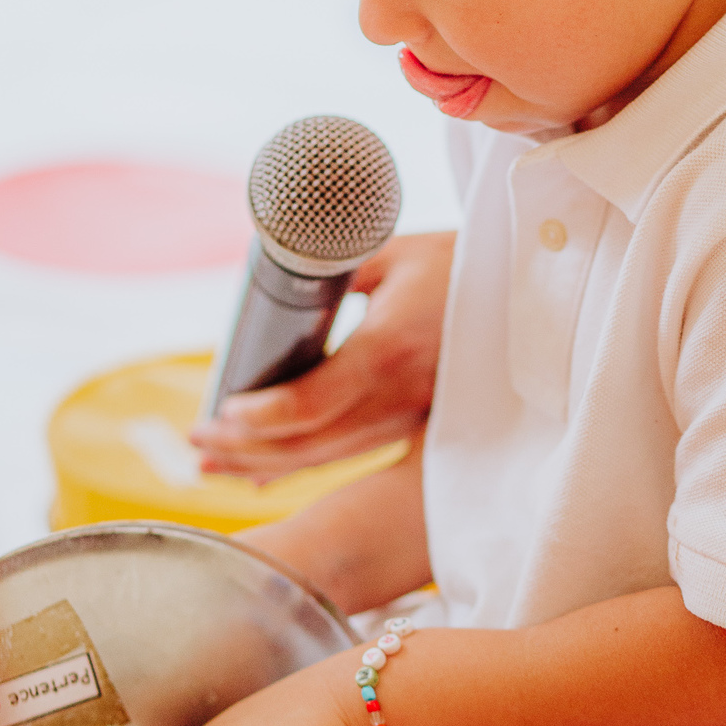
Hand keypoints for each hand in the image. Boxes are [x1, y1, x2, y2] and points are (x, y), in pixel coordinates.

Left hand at [192, 231, 454, 475]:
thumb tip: (277, 279)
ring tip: (210, 466)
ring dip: (264, 465)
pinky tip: (261, 474)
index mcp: (390, 348)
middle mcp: (401, 394)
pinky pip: (348, 455)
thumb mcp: (391, 251)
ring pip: (328, 458)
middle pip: (312, 444)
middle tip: (196, 443)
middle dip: (246, 449)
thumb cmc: (456, 262)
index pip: (317, 401)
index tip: (222, 411)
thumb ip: (334, 272)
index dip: (265, 416)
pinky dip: (299, 466)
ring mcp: (411, 416)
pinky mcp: (415, 423)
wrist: (530, 294)